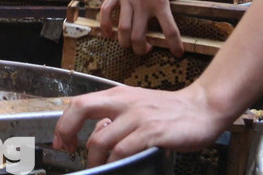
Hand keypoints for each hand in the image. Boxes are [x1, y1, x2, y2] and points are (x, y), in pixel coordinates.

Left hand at [54, 83, 228, 164]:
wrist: (201, 108)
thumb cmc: (168, 110)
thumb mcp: (136, 107)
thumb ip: (115, 118)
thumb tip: (95, 134)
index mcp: (117, 95)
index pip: (79, 102)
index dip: (64, 123)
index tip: (61, 142)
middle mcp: (124, 102)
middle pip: (81, 109)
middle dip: (66, 131)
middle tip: (67, 150)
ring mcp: (137, 116)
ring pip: (101, 138)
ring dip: (94, 158)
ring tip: (98, 167)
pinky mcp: (152, 132)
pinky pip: (124, 150)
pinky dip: (115, 162)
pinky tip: (117, 167)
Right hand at [99, 0, 180, 55]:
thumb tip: (177, 2)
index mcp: (160, 3)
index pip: (170, 31)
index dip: (175, 46)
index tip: (178, 54)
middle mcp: (143, 5)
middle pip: (139, 36)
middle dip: (141, 49)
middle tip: (144, 48)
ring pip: (122, 29)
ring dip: (124, 42)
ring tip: (127, 44)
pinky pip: (106, 12)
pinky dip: (105, 25)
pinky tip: (107, 34)